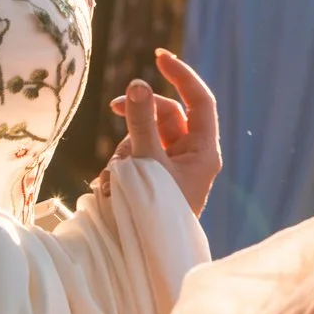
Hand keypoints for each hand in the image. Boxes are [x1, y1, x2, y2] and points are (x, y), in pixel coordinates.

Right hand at [110, 48, 219, 214]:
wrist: (140, 257)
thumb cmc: (151, 210)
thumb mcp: (145, 162)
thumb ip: (140, 121)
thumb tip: (137, 83)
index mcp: (204, 153)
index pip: (199, 101)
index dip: (181, 76)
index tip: (158, 56)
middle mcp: (192, 158)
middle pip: (166, 116)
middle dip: (138, 115)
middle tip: (113, 109)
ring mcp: (171, 169)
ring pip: (146, 135)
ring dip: (126, 146)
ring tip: (115, 174)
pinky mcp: (152, 180)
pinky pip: (135, 156)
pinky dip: (121, 162)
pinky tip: (109, 184)